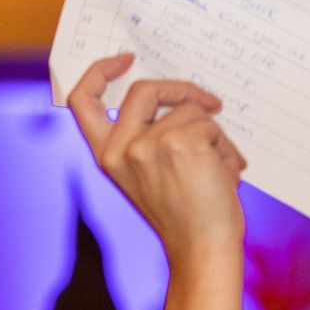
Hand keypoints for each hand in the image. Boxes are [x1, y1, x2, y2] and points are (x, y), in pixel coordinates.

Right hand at [65, 54, 246, 263]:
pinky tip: (226, 175)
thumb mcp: (154, 174)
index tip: (124, 59)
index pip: (82, 101)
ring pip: (189, 110)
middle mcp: (122, 148)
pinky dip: (225, 148)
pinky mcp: (181, 143)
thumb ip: (153, 136)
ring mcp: (149, 144)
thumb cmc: (186, 217)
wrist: (203, 250)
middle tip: (209, 102)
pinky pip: (211, 125)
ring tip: (219, 169)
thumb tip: (184, 98)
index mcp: (108, 155)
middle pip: (145, 89)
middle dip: (181, 90)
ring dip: (213, 135)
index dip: (98, 71)